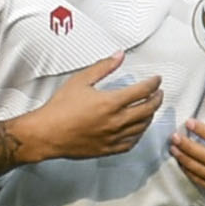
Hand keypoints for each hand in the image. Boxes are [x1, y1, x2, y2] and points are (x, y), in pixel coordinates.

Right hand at [16, 51, 164, 164]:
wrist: (46, 133)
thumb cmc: (59, 108)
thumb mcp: (80, 80)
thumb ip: (103, 67)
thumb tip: (119, 56)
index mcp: (111, 102)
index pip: (143, 91)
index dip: (153, 84)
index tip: (156, 80)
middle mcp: (116, 121)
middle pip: (148, 109)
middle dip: (157, 99)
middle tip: (158, 93)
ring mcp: (114, 137)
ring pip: (142, 127)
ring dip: (150, 116)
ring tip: (150, 109)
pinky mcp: (108, 149)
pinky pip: (131, 143)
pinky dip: (139, 134)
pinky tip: (138, 129)